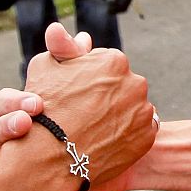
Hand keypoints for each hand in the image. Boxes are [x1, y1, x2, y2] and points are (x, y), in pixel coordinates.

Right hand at [0, 23, 155, 190]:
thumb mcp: (45, 68)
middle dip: (107, 95)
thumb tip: (73, 33)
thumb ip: (62, 46)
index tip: (76, 93)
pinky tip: (105, 140)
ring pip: (133, 108)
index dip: (88, 78)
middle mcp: (135, 83)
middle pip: (122, 85)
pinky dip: (126, 134)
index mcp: (114, 60)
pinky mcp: (147, 137)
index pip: (105, 64)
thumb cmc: (44, 109)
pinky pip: (140, 131)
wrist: (50, 158)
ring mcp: (144, 112)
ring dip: (119, 114)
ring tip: (94, 128)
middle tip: (85, 113)